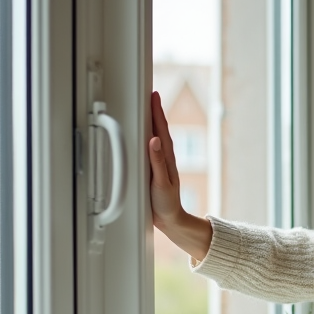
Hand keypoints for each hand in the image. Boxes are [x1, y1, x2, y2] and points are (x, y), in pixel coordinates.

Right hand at [147, 91, 183, 229]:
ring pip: (155, 136)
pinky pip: (150, 147)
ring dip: (152, 121)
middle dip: (154, 110)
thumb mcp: (161, 183)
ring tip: (147, 107)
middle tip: (150, 93)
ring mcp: (159, 162)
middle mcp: (164, 157)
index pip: (160, 129)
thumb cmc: (166, 203)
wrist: (170, 219)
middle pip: (158, 128)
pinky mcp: (154, 169)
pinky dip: (147, 136)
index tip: (153, 95)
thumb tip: (154, 140)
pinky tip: (144, 133)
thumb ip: (157, 162)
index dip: (157, 112)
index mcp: (166, 158)